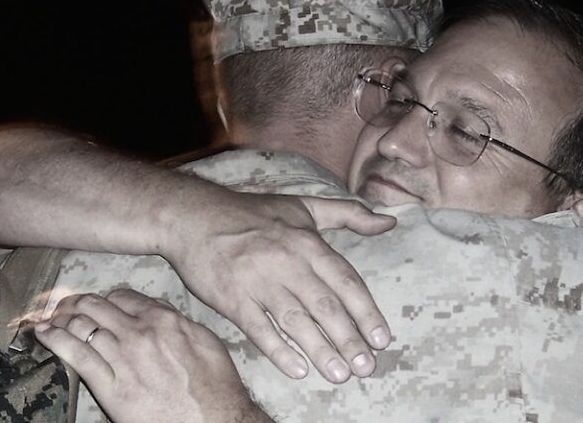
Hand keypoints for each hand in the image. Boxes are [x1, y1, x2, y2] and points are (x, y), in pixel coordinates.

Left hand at [35, 290, 270, 422]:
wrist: (215, 420)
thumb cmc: (215, 385)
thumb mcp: (206, 340)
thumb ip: (179, 322)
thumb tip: (161, 311)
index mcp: (163, 319)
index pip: (122, 296)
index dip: (106, 298)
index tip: (99, 304)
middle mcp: (139, 333)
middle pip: (96, 306)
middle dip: (76, 302)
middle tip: (66, 306)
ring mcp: (122, 359)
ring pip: (81, 326)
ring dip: (60, 318)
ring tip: (49, 318)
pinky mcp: (110, 387)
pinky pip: (77, 356)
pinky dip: (55, 340)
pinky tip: (42, 333)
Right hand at [164, 190, 396, 383]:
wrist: (194, 217)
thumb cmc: (253, 213)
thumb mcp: (303, 206)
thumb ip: (348, 214)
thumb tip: (389, 223)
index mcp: (307, 242)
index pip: (345, 281)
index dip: (366, 312)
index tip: (381, 339)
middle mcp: (286, 262)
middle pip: (324, 306)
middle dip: (349, 339)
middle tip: (367, 367)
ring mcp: (257, 281)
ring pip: (295, 321)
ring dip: (320, 351)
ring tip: (340, 375)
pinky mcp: (232, 298)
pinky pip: (258, 329)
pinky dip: (278, 350)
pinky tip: (297, 370)